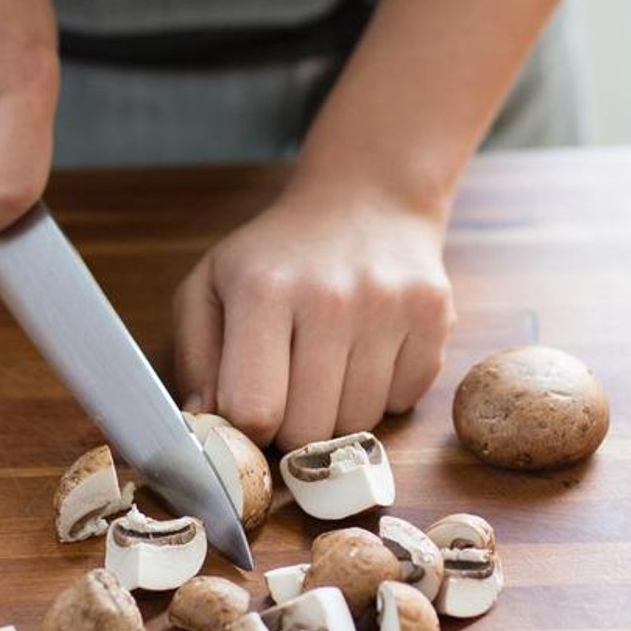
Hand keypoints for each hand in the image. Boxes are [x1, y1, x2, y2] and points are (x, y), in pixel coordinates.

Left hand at [173, 182, 455, 448]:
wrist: (365, 199)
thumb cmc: (277, 255)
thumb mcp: (211, 287)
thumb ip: (195, 359)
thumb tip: (207, 423)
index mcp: (263, 290)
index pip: (254, 410)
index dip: (247, 428)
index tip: (250, 410)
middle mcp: (330, 298)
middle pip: (308, 431)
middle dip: (293, 426)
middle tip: (290, 387)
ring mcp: (389, 307)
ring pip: (358, 425)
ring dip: (338, 411)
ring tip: (328, 364)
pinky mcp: (434, 316)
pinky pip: (403, 403)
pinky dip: (383, 393)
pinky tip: (368, 352)